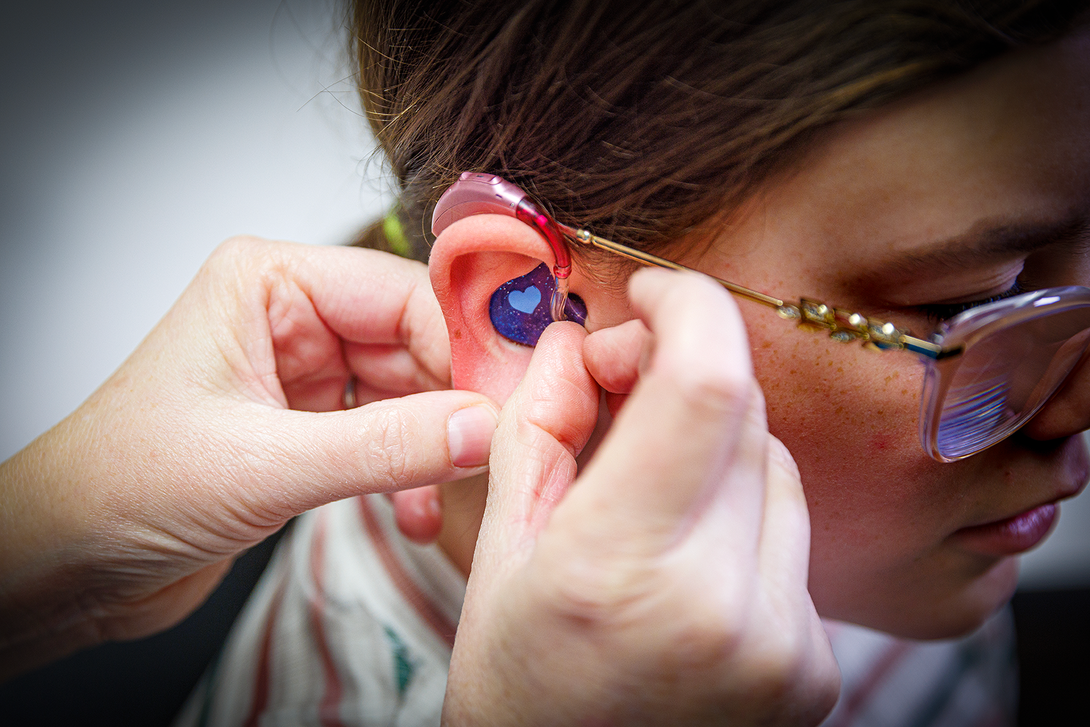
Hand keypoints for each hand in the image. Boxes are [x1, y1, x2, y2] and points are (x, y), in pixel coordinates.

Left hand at [0, 237, 498, 678]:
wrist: (69, 561)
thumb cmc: (122, 486)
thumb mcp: (265, 465)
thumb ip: (386, 447)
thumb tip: (485, 427)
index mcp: (268, 283)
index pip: (402, 293)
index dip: (467, 343)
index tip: (515, 394)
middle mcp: (291, 317)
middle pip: (417, 342)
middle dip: (459, 400)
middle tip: (503, 448)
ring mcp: (305, 373)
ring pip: (411, 393)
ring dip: (437, 445)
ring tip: (455, 488)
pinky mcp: (311, 425)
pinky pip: (389, 435)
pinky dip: (410, 474)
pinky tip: (414, 513)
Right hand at [443, 268, 838, 725]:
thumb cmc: (519, 689)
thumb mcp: (500, 552)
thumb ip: (538, 428)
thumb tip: (577, 339)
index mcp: (618, 571)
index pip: (705, 386)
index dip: (689, 307)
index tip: (652, 292)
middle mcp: (721, 608)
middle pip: (742, 411)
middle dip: (684, 373)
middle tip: (621, 388)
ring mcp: (784, 643)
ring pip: (774, 465)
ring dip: (716, 446)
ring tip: (650, 497)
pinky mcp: (815, 664)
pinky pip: (792, 532)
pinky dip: (742, 512)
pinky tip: (690, 558)